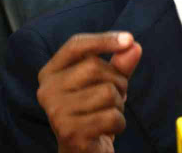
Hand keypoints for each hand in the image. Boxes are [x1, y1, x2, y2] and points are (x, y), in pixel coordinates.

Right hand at [36, 32, 141, 152]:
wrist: (83, 152)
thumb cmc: (95, 110)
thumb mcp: (109, 81)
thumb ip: (120, 63)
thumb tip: (134, 46)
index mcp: (51, 72)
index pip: (77, 45)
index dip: (104, 39)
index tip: (129, 39)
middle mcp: (47, 90)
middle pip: (95, 67)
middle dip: (118, 80)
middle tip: (115, 96)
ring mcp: (56, 112)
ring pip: (107, 92)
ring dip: (119, 104)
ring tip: (108, 112)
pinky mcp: (69, 132)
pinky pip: (111, 116)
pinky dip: (119, 123)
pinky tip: (108, 129)